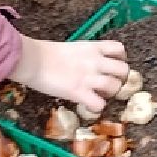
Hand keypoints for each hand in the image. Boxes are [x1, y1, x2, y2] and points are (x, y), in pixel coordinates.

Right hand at [8, 37, 129, 111]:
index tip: (112, 66)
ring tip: (98, 95)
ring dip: (109, 94)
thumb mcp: (72, 48)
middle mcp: (95, 61)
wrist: (32, 60)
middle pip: (124, 70)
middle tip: (108, 85)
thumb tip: (86, 64)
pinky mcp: (79, 92)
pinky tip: (88, 106)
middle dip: (119, 79)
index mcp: (93, 48)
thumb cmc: (45, 52)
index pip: (120, 49)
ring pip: (115, 87)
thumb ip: (84, 55)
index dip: (120, 59)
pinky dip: (96, 108)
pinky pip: (99, 105)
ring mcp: (89, 77)